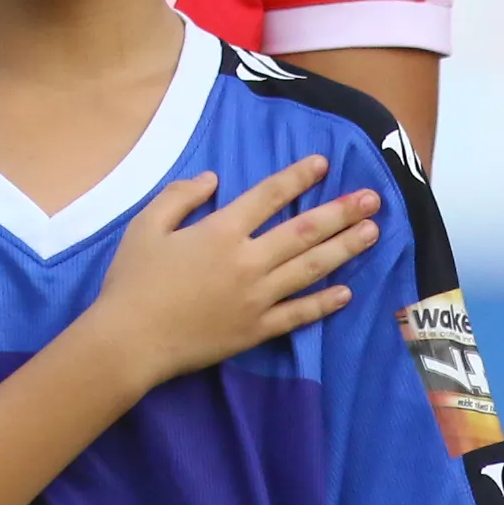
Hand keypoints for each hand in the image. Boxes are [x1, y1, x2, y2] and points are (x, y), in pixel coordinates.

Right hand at [80, 157, 379, 391]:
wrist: (130, 340)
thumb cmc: (133, 279)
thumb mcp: (146, 225)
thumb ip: (180, 195)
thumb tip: (213, 178)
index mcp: (221, 230)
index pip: (269, 196)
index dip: (298, 177)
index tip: (324, 164)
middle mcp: (247, 261)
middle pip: (304, 231)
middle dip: (341, 212)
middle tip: (373, 199)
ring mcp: (256, 298)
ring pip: (310, 269)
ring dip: (344, 249)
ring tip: (372, 233)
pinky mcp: (256, 330)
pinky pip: (298, 314)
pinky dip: (324, 303)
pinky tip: (346, 292)